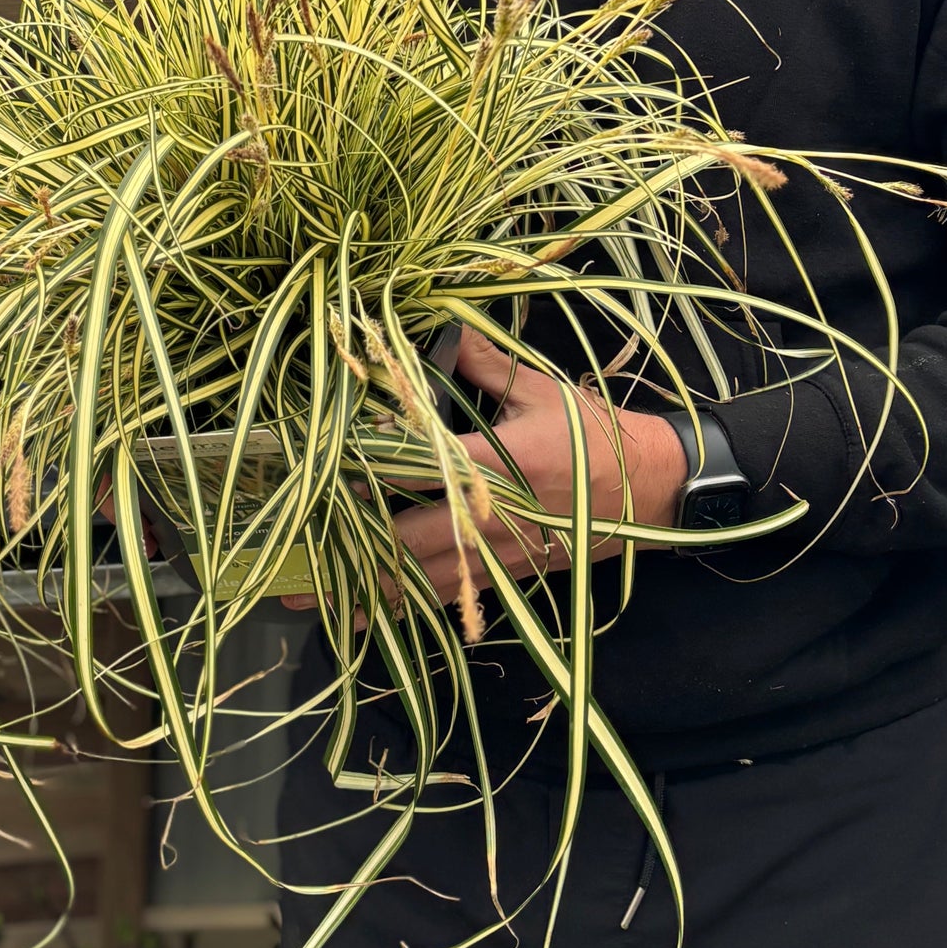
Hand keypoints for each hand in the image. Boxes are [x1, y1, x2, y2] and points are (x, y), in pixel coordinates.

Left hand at [282, 328, 687, 613]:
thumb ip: (484, 364)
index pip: (416, 473)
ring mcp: (501, 555)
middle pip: (406, 543)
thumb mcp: (541, 389)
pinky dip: (409, 608)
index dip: (365, 481)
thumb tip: (441, 330)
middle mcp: (490, 518)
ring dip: (366, 592)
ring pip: (422, 583)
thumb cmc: (596, 433)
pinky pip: (453, 598)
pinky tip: (372, 616)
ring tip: (312, 601)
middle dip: (346, 553)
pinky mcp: (512, 576)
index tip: (318, 484)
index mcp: (495, 465)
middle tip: (290, 563)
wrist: (656, 488)